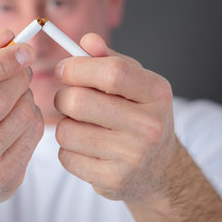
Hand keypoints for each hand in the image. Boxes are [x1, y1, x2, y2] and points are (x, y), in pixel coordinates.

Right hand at [0, 29, 43, 213]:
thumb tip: (6, 36)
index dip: (1, 62)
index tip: (23, 48)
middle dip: (18, 76)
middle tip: (24, 67)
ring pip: (20, 117)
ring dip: (27, 96)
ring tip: (18, 93)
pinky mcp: (4, 179)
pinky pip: (33, 134)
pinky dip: (34, 116)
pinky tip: (21, 115)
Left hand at [53, 33, 176, 202]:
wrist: (158, 169)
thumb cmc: (140, 115)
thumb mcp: (135, 83)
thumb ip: (110, 59)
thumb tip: (88, 41)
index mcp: (156, 93)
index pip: (112, 72)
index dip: (77, 68)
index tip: (63, 70)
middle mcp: (149, 126)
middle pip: (79, 102)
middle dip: (63, 97)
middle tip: (67, 99)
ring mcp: (133, 156)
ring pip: (66, 130)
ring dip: (65, 125)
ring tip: (82, 125)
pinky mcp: (114, 180)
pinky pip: (66, 156)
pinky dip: (68, 150)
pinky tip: (86, 148)